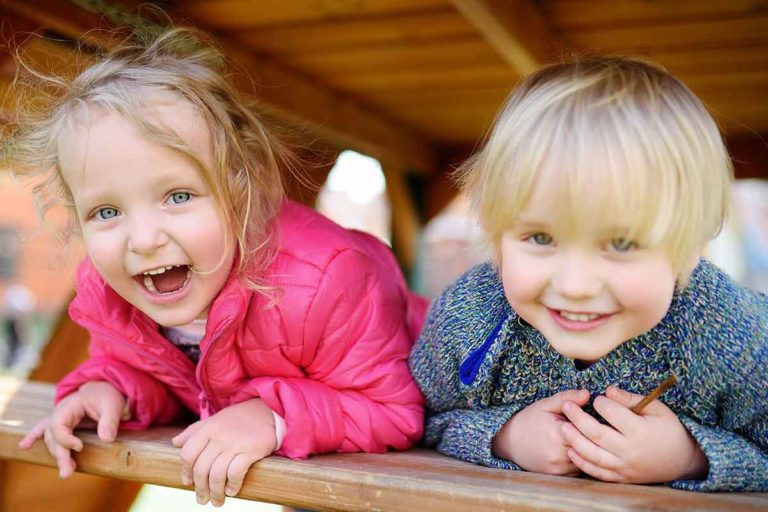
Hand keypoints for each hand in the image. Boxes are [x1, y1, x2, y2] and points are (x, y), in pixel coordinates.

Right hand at [18, 381, 126, 477]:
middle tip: (67, 473)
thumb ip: (110, 421)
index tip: (80, 447)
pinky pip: (42, 429)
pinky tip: (24, 446)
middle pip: (53, 437)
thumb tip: (107, 439)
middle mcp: (59, 413)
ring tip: (66, 473)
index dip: (66, 440)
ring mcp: (57, 418)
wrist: (104, 388)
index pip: (58, 426)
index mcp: (69, 406)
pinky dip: (33, 437)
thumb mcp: (113, 405)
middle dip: (60, 455)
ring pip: (51, 440)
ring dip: (57, 456)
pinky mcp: (60, 423)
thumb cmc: (107, 396)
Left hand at [172, 398, 276, 506]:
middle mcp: (219, 436)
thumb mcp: (214, 420)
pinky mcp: (252, 450)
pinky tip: (232, 490)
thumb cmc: (238, 418)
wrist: (267, 410)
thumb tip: (175, 443)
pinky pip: (236, 472)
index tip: (188, 482)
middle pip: (202, 469)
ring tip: (217, 501)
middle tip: (203, 500)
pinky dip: (232, 485)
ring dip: (216, 492)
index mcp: (208, 428)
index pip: (188, 454)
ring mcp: (236, 443)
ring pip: (217, 474)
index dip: (186, 471)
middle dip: (200, 489)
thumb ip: (194, 431)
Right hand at [492, 389, 589, 475]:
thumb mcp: (546, 405)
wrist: (509, 442)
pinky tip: (576, 450)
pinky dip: (581, 460)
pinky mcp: (559, 477)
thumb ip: (567, 398)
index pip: (588, 431)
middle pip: (590, 447)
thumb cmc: (529, 420)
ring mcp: (559, 468)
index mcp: (557, 434)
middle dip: (593, 439)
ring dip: (589, 451)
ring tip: (584, 439)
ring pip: (587, 460)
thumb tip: (588, 394)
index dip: (593, 425)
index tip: (593, 418)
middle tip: (593, 429)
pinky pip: (579, 469)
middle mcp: (559, 455)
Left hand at [560, 385, 708, 483]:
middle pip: (597, 434)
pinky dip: (582, 463)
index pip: (612, 413)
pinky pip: (597, 472)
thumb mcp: (657, 409)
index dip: (600, 402)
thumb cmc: (668, 429)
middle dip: (577, 418)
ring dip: (574, 441)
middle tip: (566, 406)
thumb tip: (607, 390)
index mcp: (640, 431)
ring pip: (593, 455)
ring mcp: (624, 467)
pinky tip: (571, 450)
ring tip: (562, 428)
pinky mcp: (621, 477)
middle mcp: (630, 450)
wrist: (682, 461)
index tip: (597, 397)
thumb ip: (630, 399)